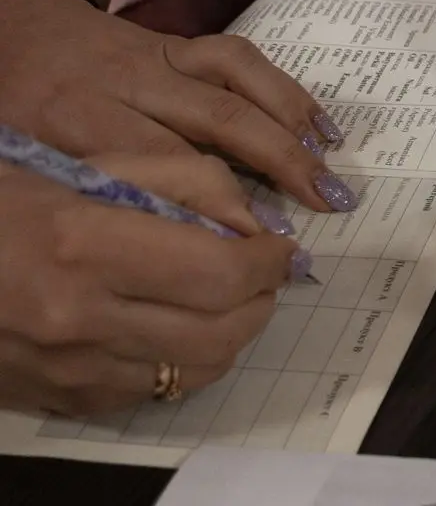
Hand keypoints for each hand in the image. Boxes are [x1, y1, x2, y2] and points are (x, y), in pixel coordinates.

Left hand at [0, 0, 350, 212]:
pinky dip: (285, 91)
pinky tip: (317, 125)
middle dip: (274, 166)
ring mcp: (157, 57)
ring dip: (291, 128)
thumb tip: (167, 248)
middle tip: (315, 210)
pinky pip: (241, 59)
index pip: (160, 163)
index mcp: (75, 119)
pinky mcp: (178, 42)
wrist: (9, 31)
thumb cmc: (11, 113)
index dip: (214, 203)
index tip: (252, 245)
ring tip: (327, 170)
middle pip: (213, 122)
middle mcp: (124, 82)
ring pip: (235, 86)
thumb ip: (86, 197)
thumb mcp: (25, 164)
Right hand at [0, 153, 300, 416]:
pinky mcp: (61, 398)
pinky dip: (182, 361)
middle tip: (268, 273)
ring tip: (232, 298)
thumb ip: (176, 180)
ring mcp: (67, 367)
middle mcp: (78, 316)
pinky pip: (150, 392)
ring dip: (233, 334)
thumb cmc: (1, 200)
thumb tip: (252, 217)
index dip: (269, 261)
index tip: (280, 245)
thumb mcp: (80, 164)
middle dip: (263, 300)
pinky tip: (176, 325)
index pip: (222, 270)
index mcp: (84, 243)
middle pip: (222, 330)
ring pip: (195, 370)